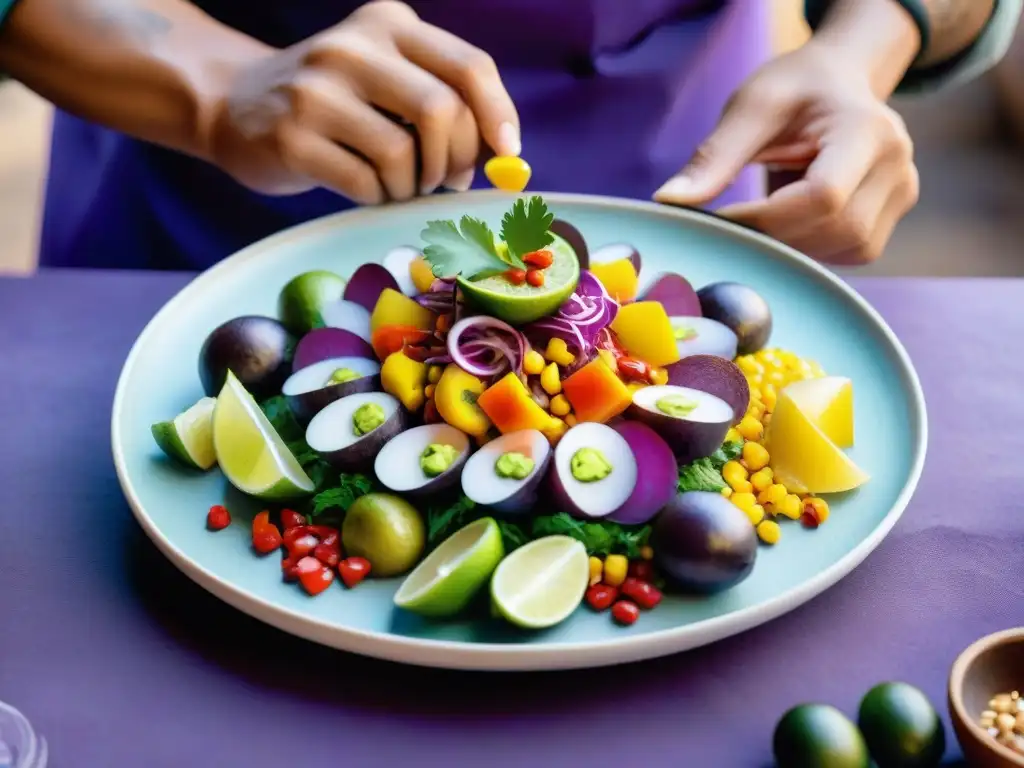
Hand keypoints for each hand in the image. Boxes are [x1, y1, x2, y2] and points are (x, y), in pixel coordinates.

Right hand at [207, 0, 518, 203]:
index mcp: (388, 24)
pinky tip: (366, 188)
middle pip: (442, 110)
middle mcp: (353, 47)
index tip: (508, 153)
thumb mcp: (385, 76)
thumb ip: (440, 100)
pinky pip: (365, 183)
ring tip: (400, 184)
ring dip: (414, 185)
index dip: (499, 115)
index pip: (469, 66)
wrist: (234, 104)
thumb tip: (499, 155)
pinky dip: (378, 197)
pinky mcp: (291, 138)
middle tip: (446, 178)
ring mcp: (316, 91)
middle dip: (456, 158)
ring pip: (403, 154)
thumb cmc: (332, 101)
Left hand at [653, 40, 919, 264]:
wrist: (838, 81)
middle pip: (834, 228)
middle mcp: (897, 166)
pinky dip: (810, 248)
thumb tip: (670, 201)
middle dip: (775, 235)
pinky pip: (847, 254)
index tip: (719, 218)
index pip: (822, 195)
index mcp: (869, 130)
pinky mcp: (888, 219)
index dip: (766, 218)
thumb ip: (714, 156)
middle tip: (731, 225)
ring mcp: (901, 195)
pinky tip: (788, 222)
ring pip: (843, 249)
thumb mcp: (751, 106)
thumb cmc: (795, 88)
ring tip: (761, 217)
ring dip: (792, 245)